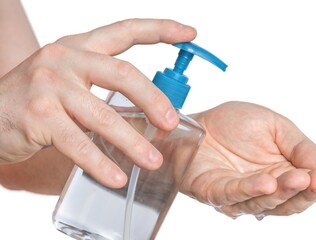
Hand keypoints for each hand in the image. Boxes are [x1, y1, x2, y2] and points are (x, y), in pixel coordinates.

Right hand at [0, 19, 195, 187]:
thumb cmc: (35, 98)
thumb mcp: (68, 79)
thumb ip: (101, 87)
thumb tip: (147, 110)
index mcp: (78, 47)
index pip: (124, 30)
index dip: (160, 30)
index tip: (189, 34)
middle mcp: (64, 59)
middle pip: (123, 74)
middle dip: (153, 100)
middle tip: (171, 123)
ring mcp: (49, 85)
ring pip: (104, 116)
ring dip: (133, 142)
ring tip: (152, 160)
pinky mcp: (38, 116)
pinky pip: (79, 144)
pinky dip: (101, 163)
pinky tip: (116, 177)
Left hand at [181, 101, 315, 218]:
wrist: (200, 121)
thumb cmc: (233, 124)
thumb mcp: (275, 126)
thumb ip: (299, 147)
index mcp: (281, 173)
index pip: (307, 187)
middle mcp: (262, 190)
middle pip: (289, 202)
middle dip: (308, 192)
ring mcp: (238, 195)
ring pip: (264, 203)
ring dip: (283, 193)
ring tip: (299, 179)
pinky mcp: (214, 192)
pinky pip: (233, 195)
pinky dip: (251, 190)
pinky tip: (268, 182)